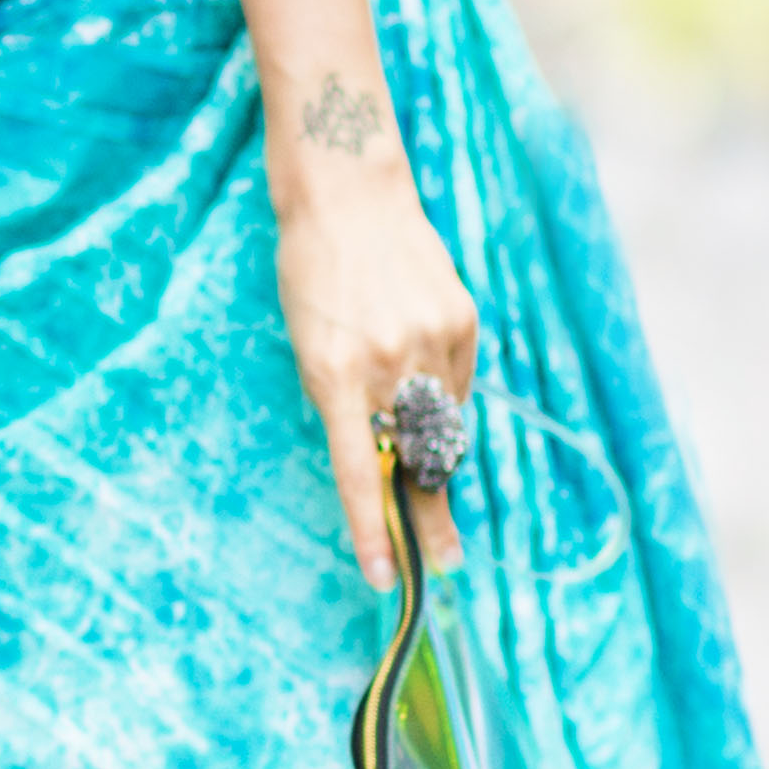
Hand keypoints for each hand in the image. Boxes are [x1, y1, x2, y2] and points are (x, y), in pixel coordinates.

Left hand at [275, 161, 479, 589]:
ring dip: (434, 446)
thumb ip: (342, 399)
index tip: (382, 575)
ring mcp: (431, 342)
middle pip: (417, 461)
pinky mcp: (462, 322)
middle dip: (429, 514)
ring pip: (445, 424)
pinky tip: (425, 376)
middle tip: (445, 560)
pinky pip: (459, 384)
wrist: (348, 193)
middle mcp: (387, 364)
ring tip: (420, 442)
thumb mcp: (306, 345)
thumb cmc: (310, 273)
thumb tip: (384, 452)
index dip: (370, 528)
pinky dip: (443, 396)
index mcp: (333, 376)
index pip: (355, 471)